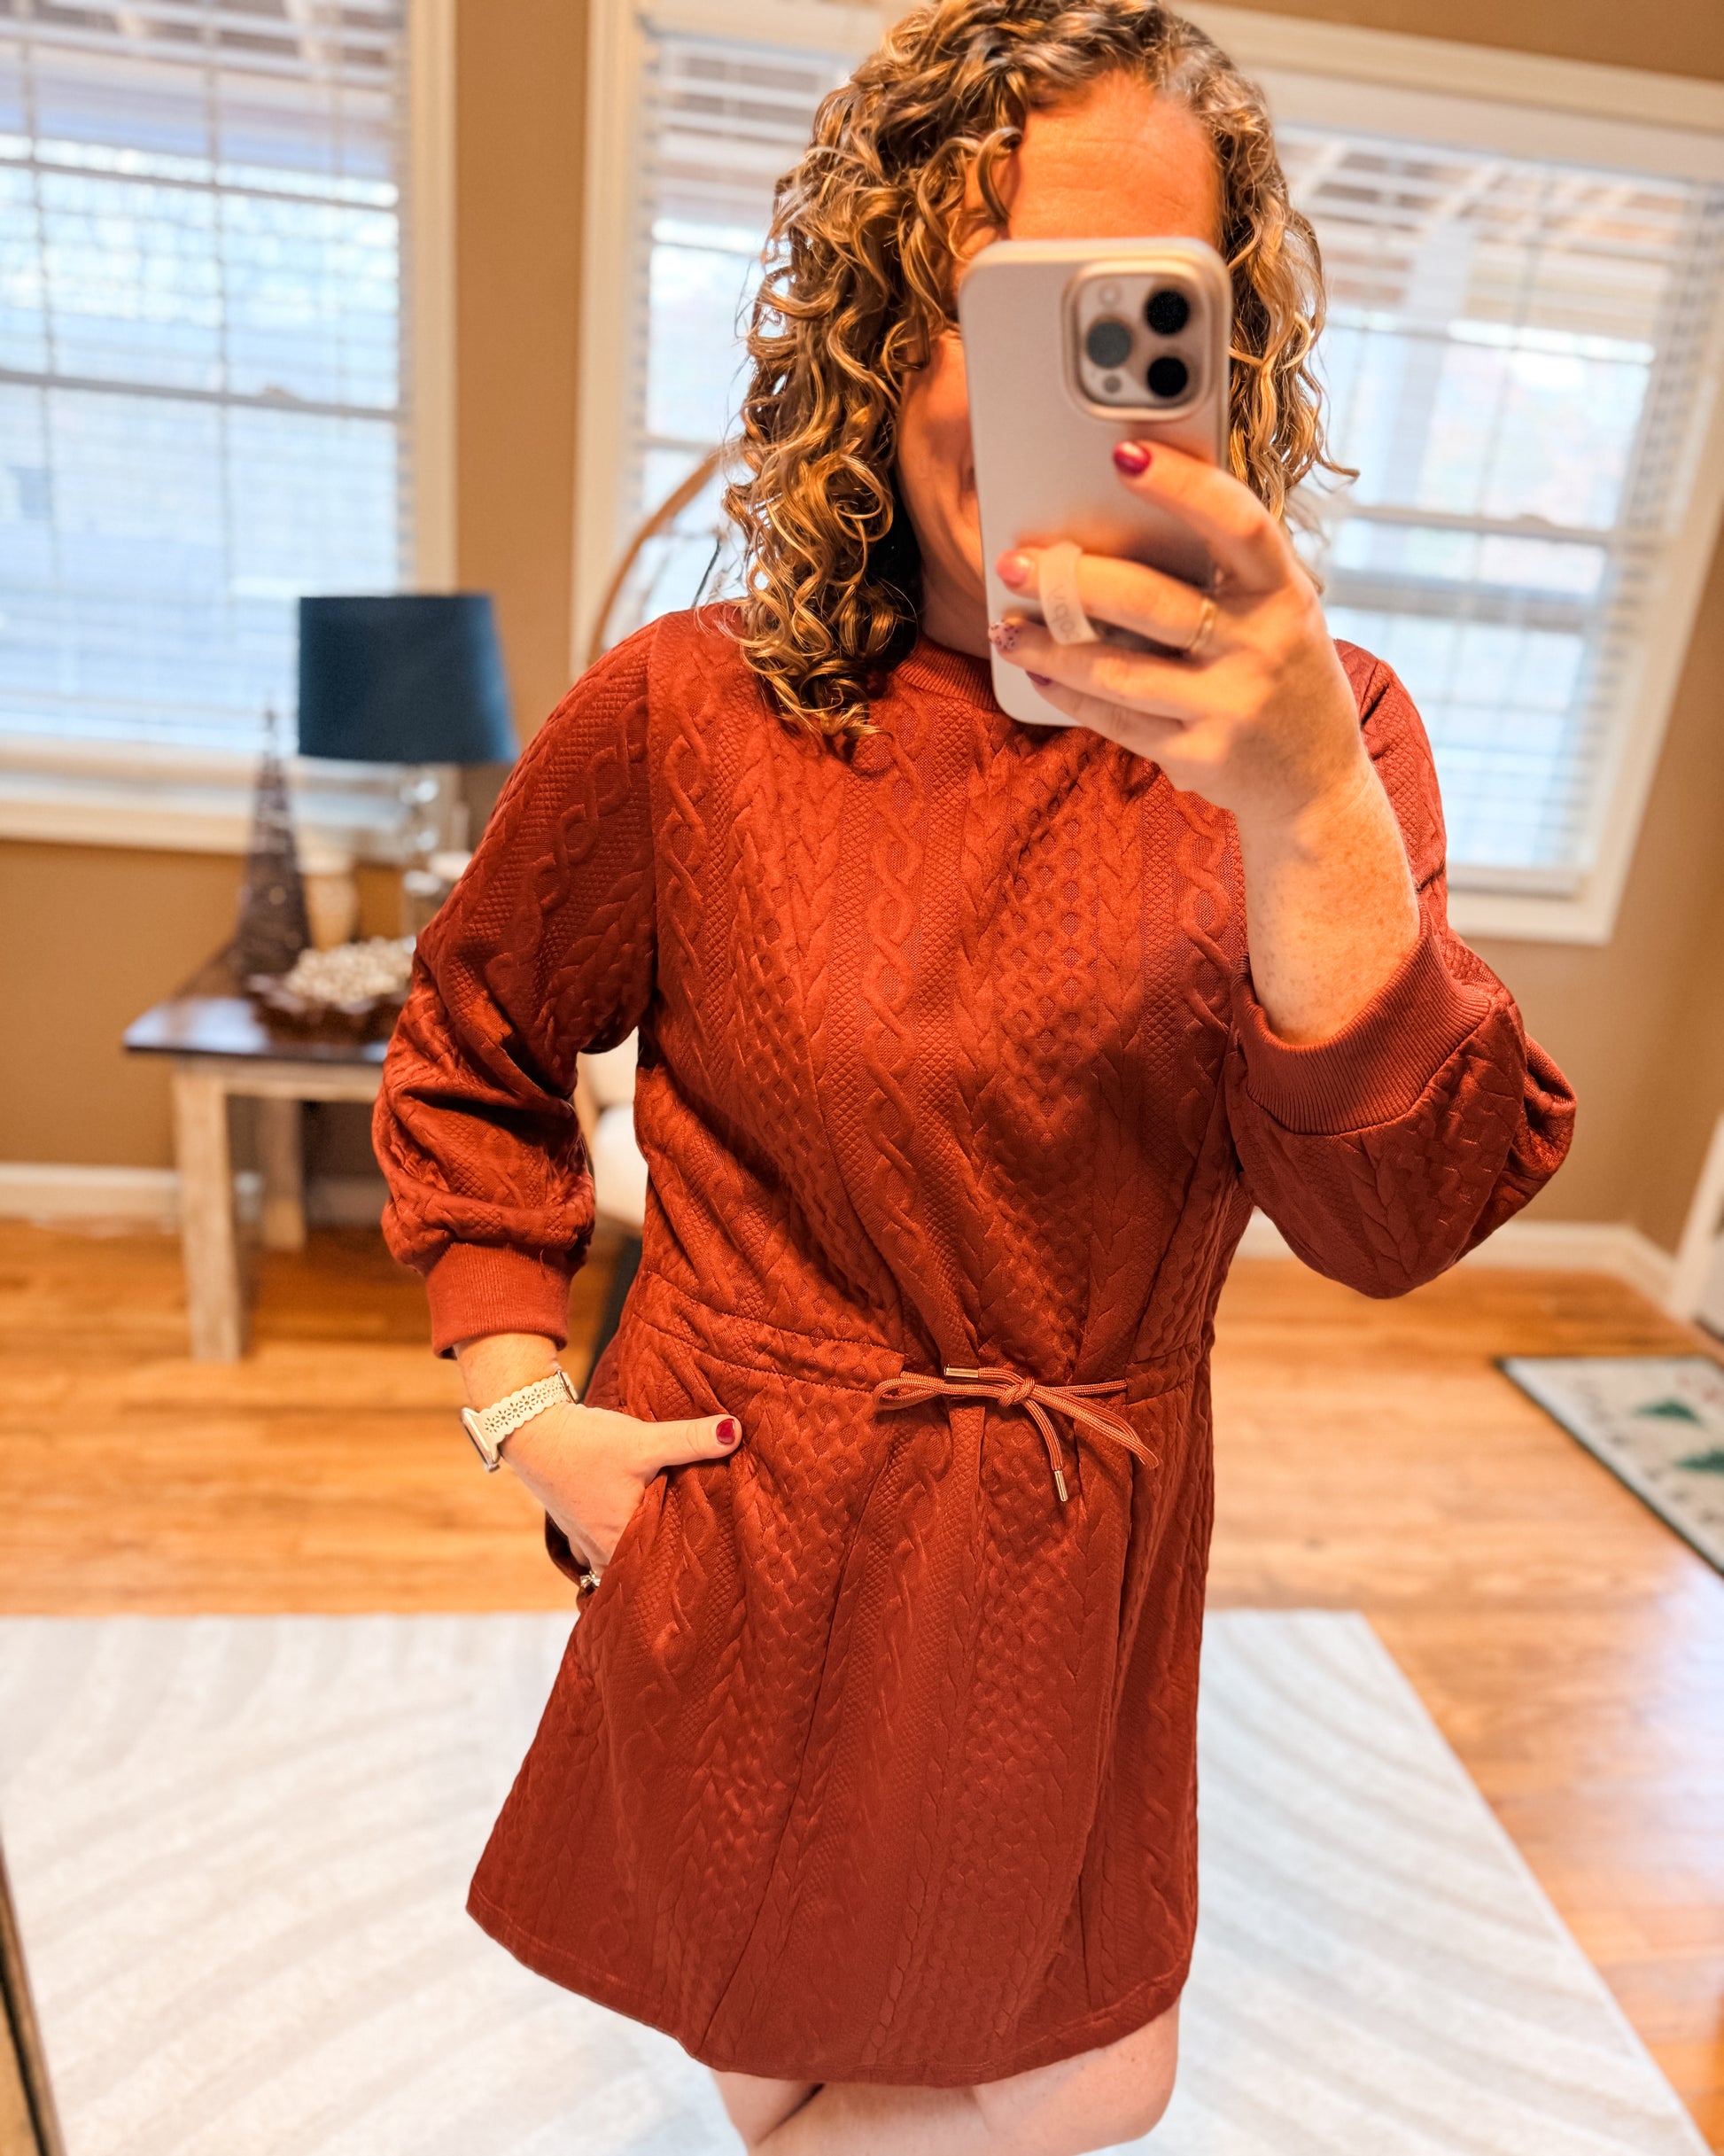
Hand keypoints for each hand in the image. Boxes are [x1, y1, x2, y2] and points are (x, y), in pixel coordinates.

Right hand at [500, 1398, 741, 1574]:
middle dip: (669, 1563)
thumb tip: (736, 1431)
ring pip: (624, 1557)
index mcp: (621, 1544)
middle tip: (707, 1558)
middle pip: (643, 1568)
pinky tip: (640, 1524)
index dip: (689, 1569)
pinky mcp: (579, 1522)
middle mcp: (601, 1551)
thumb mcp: (644, 1441)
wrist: (532, 1430)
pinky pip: (607, 1543)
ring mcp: (586, 1540)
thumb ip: (690, 1440)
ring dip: (645, 1551)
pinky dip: (624, 1537)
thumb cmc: (587, 1444)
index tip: (717, 1564)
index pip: (662, 1572)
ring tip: (678, 1543)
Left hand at [985, 439, 1368, 843]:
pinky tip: (1039, 674)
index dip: (1184, 485)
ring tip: (1008, 630)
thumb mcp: (1278, 614)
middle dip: (1074, 580)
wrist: (1316, 781)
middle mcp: (1261, 648)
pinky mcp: (1197, 755)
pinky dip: (1070, 695)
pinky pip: (1117, 720)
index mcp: (1284, 594)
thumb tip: (1125, 514)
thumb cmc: (1284, 674)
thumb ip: (1225, 571)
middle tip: (1016, 562)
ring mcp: (1229, 706)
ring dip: (1051, 648)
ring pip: (1118, 671)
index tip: (1124, 454)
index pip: (1239, 523)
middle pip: (1151, 602)